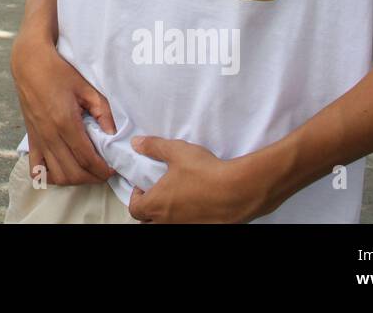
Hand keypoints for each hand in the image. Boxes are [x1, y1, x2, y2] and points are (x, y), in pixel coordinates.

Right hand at [11, 34, 115, 185]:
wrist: (30, 63)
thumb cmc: (59, 72)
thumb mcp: (86, 87)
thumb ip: (103, 112)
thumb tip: (112, 134)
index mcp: (65, 122)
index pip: (86, 159)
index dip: (103, 169)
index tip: (113, 168)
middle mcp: (50, 135)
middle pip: (73, 172)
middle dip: (92, 177)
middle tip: (104, 171)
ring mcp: (38, 138)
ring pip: (57, 175)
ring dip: (74, 179)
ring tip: (86, 170)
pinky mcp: (31, 138)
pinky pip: (37, 168)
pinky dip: (49, 175)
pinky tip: (62, 168)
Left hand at [126, 136, 265, 222]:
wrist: (238, 191)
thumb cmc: (205, 173)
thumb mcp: (176, 152)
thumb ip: (153, 147)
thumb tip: (136, 143)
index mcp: (156, 205)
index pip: (134, 210)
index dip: (136, 197)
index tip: (144, 186)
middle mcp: (168, 222)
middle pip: (148, 223)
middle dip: (149, 211)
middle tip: (158, 195)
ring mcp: (186, 228)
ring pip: (168, 226)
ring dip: (167, 216)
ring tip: (178, 199)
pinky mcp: (203, 229)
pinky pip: (188, 226)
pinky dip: (187, 219)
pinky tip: (198, 204)